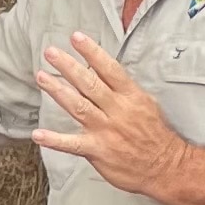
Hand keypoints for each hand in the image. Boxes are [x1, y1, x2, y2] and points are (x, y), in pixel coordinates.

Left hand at [33, 33, 193, 195]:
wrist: (167, 167)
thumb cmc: (154, 135)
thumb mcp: (145, 103)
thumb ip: (121, 89)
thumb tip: (101, 70)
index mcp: (130, 96)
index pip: (110, 69)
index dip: (92, 52)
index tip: (76, 38)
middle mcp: (117, 110)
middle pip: (90, 84)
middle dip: (69, 66)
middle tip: (51, 52)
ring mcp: (106, 130)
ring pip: (79, 106)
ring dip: (58, 91)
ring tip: (42, 77)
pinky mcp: (98, 150)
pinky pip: (73, 144)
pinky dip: (55, 140)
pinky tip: (38, 134)